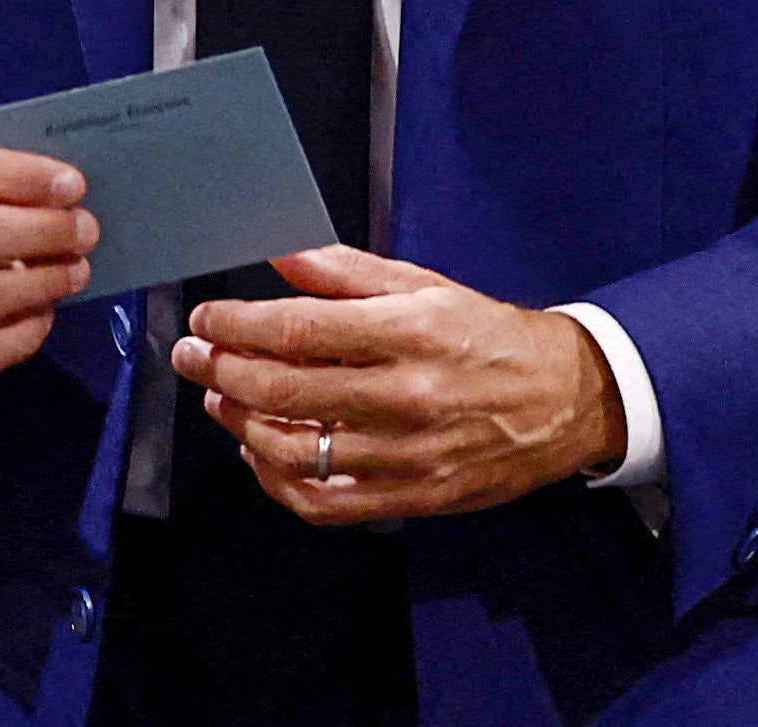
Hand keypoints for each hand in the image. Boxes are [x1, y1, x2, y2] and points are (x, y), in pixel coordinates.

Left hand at [170, 246, 627, 525]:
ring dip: (240, 424)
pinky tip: (260, 452)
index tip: (208, 318)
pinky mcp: (409, 498)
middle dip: (222, 369)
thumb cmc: (488, 336)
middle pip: (284, 391)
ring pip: (294, 451)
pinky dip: (276, 481)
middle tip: (193, 354)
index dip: (239, 323)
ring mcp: (405, 456)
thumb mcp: (426, 285)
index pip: (300, 329)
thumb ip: (348, 271)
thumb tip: (281, 254)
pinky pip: (322, 502)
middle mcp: (405, 396)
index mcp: (411, 332)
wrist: (564, 399)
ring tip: (222, 398)